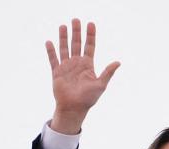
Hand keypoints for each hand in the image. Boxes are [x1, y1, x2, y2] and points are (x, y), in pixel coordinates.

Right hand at [46, 19, 120, 133]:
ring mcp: (66, 67)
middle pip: (77, 44)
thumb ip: (108, 72)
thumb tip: (118, 62)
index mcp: (88, 65)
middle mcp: (77, 63)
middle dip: (76, 32)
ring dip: (63, 37)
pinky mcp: (57, 72)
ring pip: (64, 48)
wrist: (74, 108)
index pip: (90, 46)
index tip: (91, 24)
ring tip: (63, 26)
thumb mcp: (101, 85)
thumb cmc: (88, 99)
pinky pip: (53, 59)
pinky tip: (49, 41)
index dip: (90, 35)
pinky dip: (51, 51)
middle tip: (76, 20)